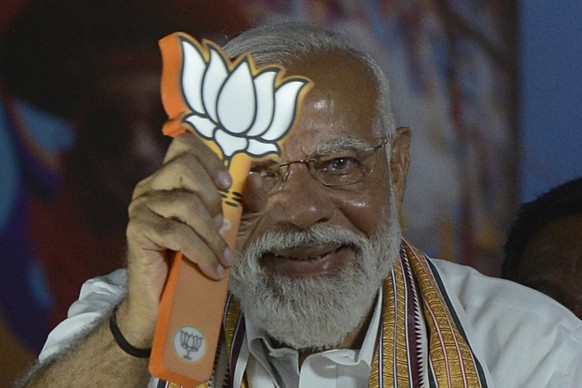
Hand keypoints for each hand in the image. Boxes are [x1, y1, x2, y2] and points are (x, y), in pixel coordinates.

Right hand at [124, 133, 232, 325]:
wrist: (168, 298)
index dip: (209, 157)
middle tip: (222, 225)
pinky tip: (214, 269)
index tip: (227, 184)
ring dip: (213, 235)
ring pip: (185, 204)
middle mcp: (151, 185)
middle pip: (184, 167)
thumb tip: (255, 178)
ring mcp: (141, 206)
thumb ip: (247, 202)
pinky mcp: (138, 230)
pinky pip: (176, 234)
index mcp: (170, 177)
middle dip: (213, 197)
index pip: (184, 145)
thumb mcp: (232, 226)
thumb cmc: (199, 255)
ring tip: (224, 257)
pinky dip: (202, 253)